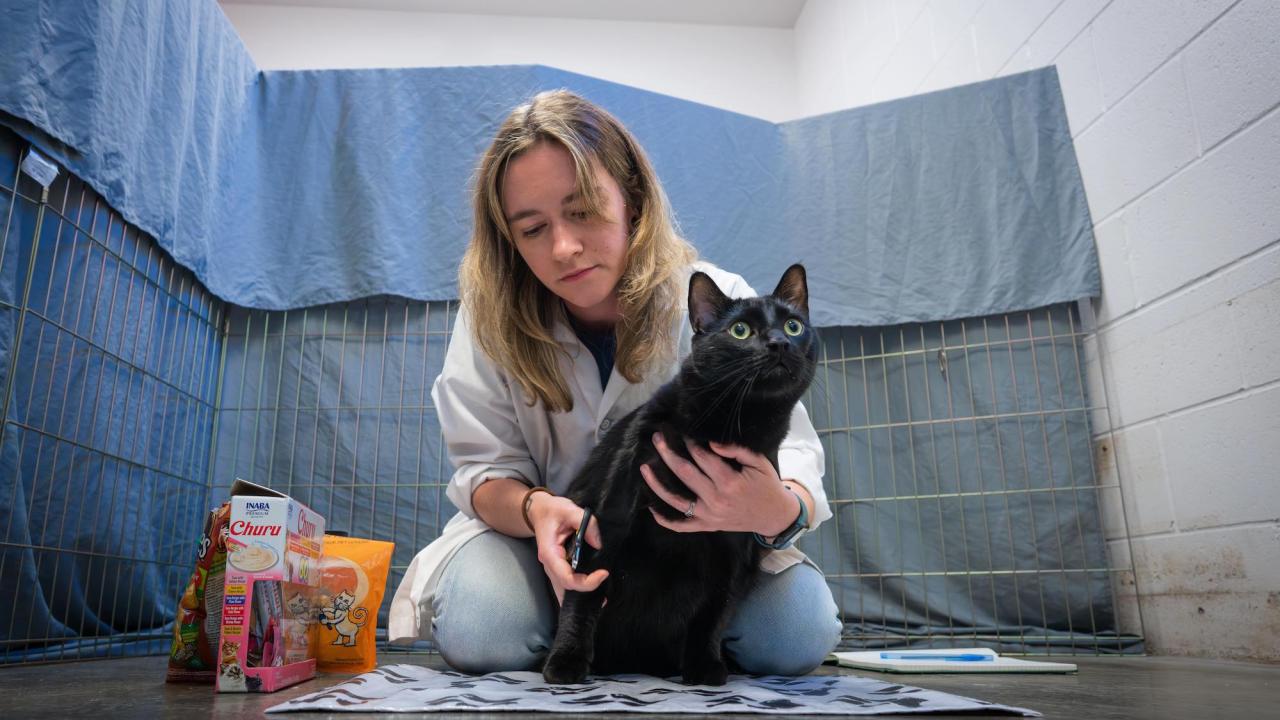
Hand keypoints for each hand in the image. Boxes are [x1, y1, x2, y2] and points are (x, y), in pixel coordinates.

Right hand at [527, 492, 607, 604]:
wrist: (538, 510)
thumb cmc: (552, 510)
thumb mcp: (569, 509)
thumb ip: (586, 523)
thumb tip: (598, 543)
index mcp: (550, 553)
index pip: (567, 578)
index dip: (586, 582)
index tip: (604, 573)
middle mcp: (549, 565)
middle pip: (566, 589)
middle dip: (586, 593)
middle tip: (605, 593)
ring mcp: (553, 568)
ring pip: (565, 590)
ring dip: (581, 596)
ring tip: (602, 599)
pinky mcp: (558, 567)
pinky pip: (567, 583)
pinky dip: (578, 589)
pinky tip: (593, 593)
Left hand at [641, 433, 793, 535]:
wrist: (773, 515)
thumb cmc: (766, 485)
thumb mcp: (759, 463)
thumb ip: (737, 450)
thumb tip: (712, 442)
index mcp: (730, 482)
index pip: (702, 458)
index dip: (690, 443)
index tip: (681, 432)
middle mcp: (716, 499)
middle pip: (684, 473)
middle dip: (668, 454)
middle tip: (657, 438)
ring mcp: (709, 515)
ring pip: (676, 500)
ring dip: (657, 484)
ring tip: (645, 468)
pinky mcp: (706, 526)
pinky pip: (681, 525)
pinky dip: (664, 519)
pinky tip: (651, 507)